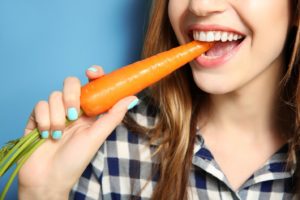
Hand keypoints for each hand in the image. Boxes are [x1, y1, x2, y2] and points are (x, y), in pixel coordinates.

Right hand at [18, 66, 137, 198]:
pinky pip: (39, 105)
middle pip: (70, 83)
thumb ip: (113, 115)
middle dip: (71, 96)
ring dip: (57, 116)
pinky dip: (44, 120)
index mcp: (88, 112)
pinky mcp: (37, 117)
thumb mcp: (97, 137)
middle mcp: (71, 109)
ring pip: (54, 95)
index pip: (91, 85)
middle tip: (74, 114)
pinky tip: (47, 134)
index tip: (92, 72)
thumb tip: (132, 98)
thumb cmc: (75, 160)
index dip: (93, 74)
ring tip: (59, 134)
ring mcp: (54, 112)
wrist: (48, 179)